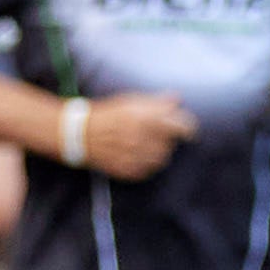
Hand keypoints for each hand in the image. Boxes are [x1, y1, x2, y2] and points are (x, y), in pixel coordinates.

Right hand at [78, 90, 195, 179]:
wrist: (81, 134)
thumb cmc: (108, 114)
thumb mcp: (131, 101)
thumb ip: (156, 102)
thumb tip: (177, 99)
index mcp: (146, 119)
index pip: (181, 127)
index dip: (188, 128)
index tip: (189, 131)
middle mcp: (143, 139)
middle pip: (171, 144)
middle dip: (168, 138)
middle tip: (157, 133)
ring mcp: (136, 157)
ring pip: (162, 159)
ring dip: (159, 152)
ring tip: (146, 144)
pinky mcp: (129, 171)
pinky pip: (148, 170)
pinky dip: (147, 164)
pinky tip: (137, 154)